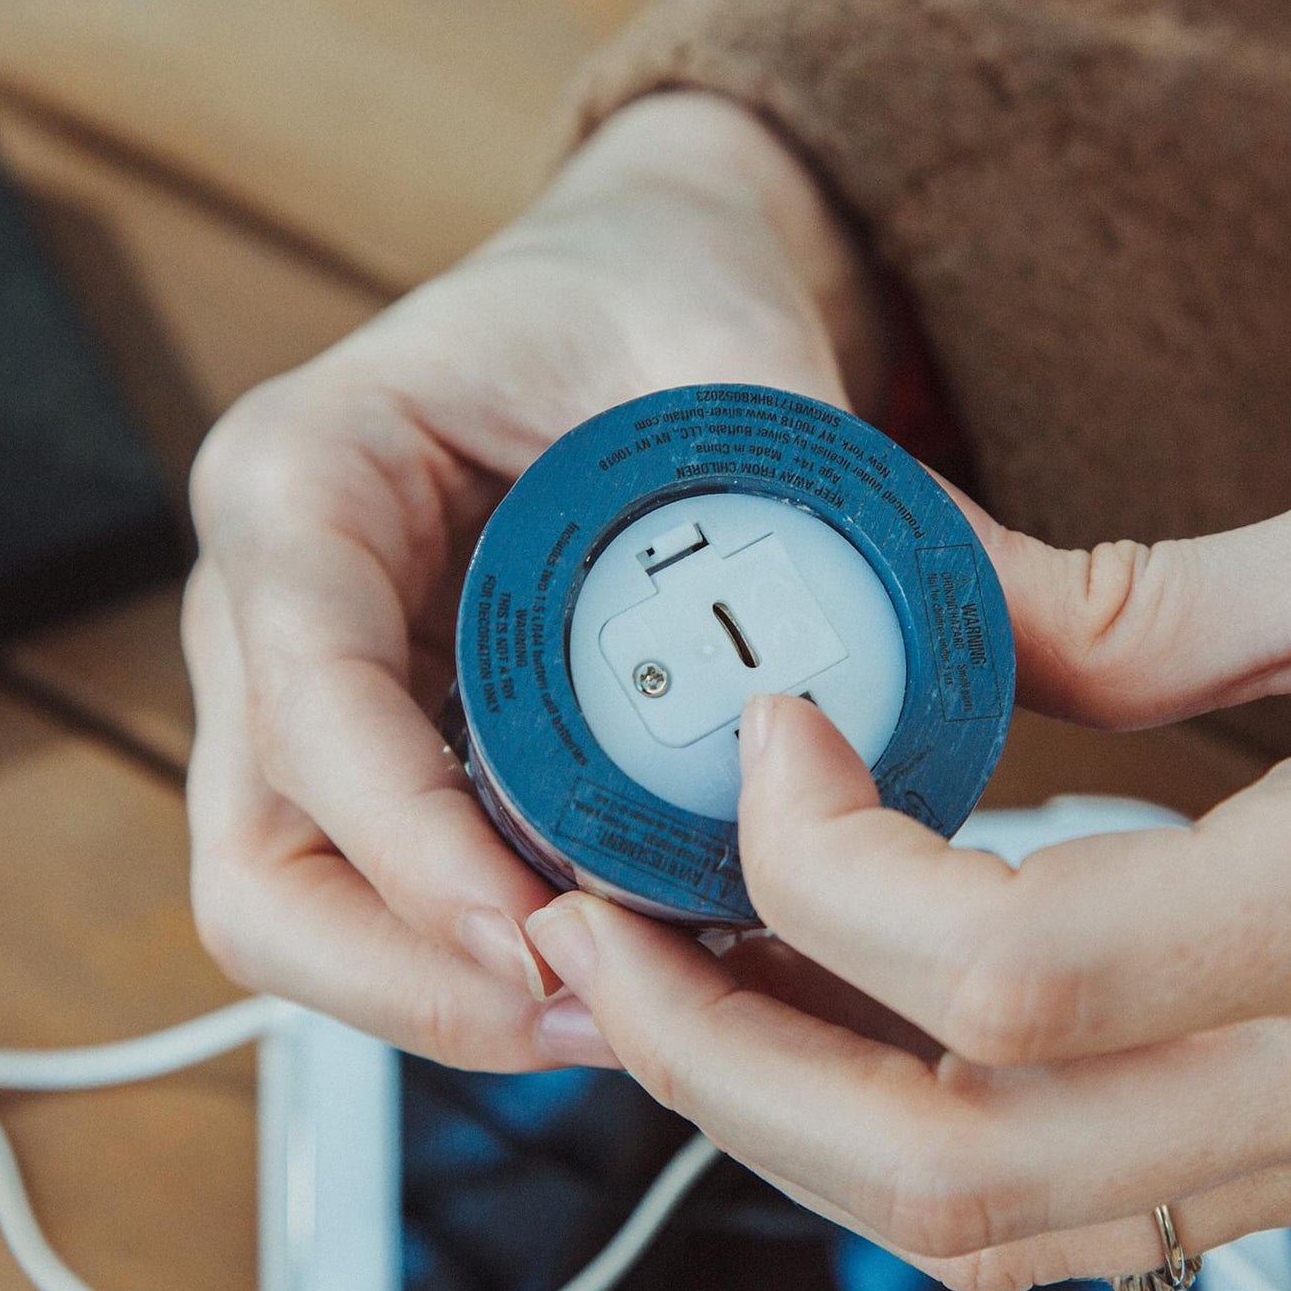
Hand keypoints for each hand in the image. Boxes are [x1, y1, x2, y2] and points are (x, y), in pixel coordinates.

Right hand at [182, 92, 882, 1069]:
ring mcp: (314, 686)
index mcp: (306, 477)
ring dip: (445, 992)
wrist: (623, 275)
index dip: (410, 849)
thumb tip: (1030, 660)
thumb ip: (856, 491)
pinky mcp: (379, 739)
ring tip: (627, 1013)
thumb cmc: (647, 285)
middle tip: (594, 1016)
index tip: (546, 936)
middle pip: (260, 863)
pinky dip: (480, 953)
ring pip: (306, 907)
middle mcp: (275, 599)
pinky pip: (388, 890)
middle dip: (409, 973)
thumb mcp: (738, 349)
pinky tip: (624, 962)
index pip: (307, 705)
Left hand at [526, 473, 1290, 1290]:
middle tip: (587, 928)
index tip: (770, 729)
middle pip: (948, 1162)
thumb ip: (1136, 602)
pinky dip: (893, 1129)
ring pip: (983, 1225)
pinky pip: (1059, 1211)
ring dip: (779, 1113)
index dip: (826, 857)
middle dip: (715, 1054)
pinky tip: (820, 1016)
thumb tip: (929, 592)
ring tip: (661, 973)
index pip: (1008, 967)